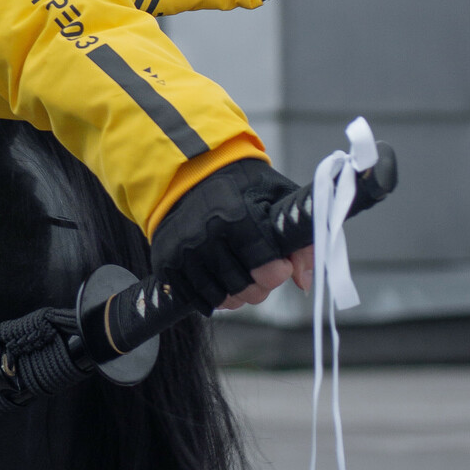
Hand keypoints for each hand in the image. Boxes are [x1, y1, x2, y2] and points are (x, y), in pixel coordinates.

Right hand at [150, 159, 314, 315]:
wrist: (191, 172)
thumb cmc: (241, 185)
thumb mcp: (277, 197)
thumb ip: (298, 237)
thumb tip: (303, 282)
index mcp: (238, 217)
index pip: (267, 271)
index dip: (279, 272)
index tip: (280, 263)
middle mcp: (206, 236)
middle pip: (244, 289)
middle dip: (259, 287)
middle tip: (259, 273)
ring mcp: (183, 250)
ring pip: (218, 297)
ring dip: (235, 295)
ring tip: (240, 279)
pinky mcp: (166, 260)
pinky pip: (192, 297)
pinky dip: (209, 297)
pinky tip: (219, 283)